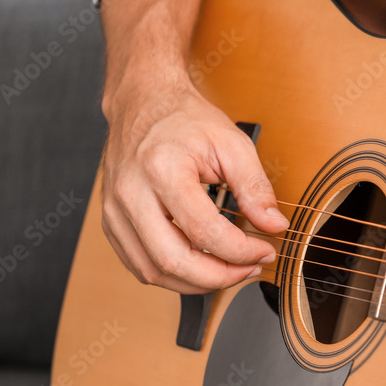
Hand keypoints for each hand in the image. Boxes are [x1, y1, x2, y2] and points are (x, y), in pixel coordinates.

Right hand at [97, 0, 287, 293]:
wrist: (143, 103)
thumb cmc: (185, 120)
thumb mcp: (232, 143)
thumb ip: (255, 187)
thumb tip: (274, 225)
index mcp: (162, 170)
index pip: (205, 232)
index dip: (241, 251)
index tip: (265, 249)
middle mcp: (131, 194)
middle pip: (174, 261)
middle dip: (220, 276)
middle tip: (249, 269)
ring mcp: (115, 212)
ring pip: (154, 272)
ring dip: (197, 282)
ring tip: (230, 271)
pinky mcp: (111, 224)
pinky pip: (140, 266)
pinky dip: (174, 276)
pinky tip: (202, 266)